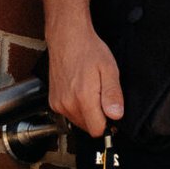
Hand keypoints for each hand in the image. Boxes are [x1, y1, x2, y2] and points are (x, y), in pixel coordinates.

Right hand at [48, 21, 123, 139]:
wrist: (67, 38)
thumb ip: (113, 95)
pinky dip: (76, 108)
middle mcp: (68, 104)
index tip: (111, 113)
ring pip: (78, 122)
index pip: (97, 130)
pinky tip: (79, 91)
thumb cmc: (88, 50)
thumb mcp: (110, 69)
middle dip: (98, 118)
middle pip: (88, 127)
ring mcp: (58, 103)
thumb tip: (116, 115)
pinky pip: (69, 114)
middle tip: (101, 95)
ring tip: (90, 91)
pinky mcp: (53, 101)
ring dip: (87, 113)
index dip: (108, 124)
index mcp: (83, 98)